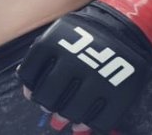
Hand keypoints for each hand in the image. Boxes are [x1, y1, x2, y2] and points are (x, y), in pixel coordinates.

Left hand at [15, 0, 151, 132]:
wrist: (123, 26)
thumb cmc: (83, 34)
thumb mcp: (57, 35)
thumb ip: (39, 60)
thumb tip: (28, 93)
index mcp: (54, 44)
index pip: (30, 75)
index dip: (30, 88)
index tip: (34, 93)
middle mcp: (74, 62)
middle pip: (49, 97)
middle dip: (47, 104)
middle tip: (50, 106)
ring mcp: (97, 79)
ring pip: (72, 111)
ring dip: (65, 116)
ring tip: (64, 115)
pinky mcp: (119, 93)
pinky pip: (99, 119)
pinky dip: (87, 125)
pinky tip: (81, 124)